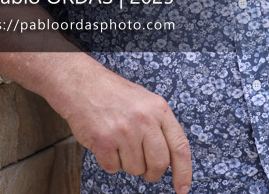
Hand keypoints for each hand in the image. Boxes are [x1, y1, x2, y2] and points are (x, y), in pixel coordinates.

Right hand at [53, 64, 192, 193]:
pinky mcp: (104, 141)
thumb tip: (170, 159)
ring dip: (127, 163)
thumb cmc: (116, 96)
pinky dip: (109, 162)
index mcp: (160, 110)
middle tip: (145, 170)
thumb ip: (160, 127)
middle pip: (159, 164)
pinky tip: (107, 144)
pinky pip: (113, 168)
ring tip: (120, 142)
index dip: (183, 171)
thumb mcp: (148, 103)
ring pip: (135, 169)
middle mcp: (145, 120)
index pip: (179, 147)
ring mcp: (124, 131)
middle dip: (152, 173)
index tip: (182, 188)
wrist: (84, 85)